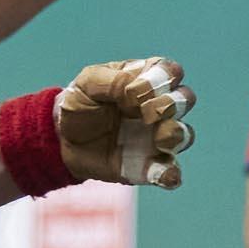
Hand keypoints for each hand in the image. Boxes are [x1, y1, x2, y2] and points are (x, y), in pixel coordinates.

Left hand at [54, 57, 196, 188]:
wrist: (63, 140)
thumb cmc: (80, 103)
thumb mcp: (87, 83)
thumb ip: (112, 80)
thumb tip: (135, 91)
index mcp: (146, 80)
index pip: (170, 71)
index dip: (160, 79)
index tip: (132, 92)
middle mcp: (159, 107)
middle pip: (186, 99)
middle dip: (172, 103)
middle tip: (146, 112)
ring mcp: (157, 137)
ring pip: (184, 134)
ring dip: (176, 134)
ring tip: (159, 139)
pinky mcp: (151, 166)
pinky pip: (170, 172)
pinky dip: (171, 174)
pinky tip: (163, 176)